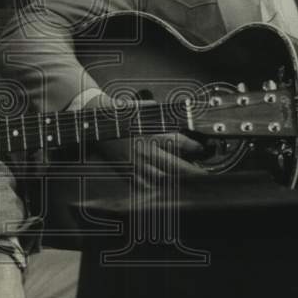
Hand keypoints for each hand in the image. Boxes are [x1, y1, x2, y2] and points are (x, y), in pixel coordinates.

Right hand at [86, 93, 204, 184]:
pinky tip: (166, 190)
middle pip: (175, 166)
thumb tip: (173, 112)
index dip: (194, 147)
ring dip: (177, 183)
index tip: (201, 149)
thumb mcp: (139, 107)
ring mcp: (136, 164)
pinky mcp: (127, 173)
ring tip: (189, 184)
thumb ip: (157, 112)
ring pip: (162, 180)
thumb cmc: (117, 114)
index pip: (178, 142)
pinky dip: (158, 190)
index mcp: (149, 133)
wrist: (94, 122)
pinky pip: (145, 186)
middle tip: (203, 175)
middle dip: (192, 172)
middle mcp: (144, 150)